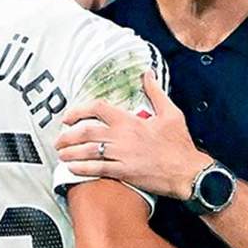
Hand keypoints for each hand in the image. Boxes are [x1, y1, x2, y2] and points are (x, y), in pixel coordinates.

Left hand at [56, 72, 211, 199]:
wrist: (188, 171)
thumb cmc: (179, 144)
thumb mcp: (171, 113)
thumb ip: (155, 92)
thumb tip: (148, 74)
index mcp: (131, 120)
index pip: (98, 109)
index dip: (79, 111)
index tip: (68, 117)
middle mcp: (122, 137)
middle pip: (86, 131)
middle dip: (68, 135)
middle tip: (59, 139)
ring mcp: (122, 155)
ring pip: (88, 151)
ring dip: (71, 152)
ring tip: (61, 154)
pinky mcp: (124, 173)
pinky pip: (98, 169)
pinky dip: (82, 169)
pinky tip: (72, 169)